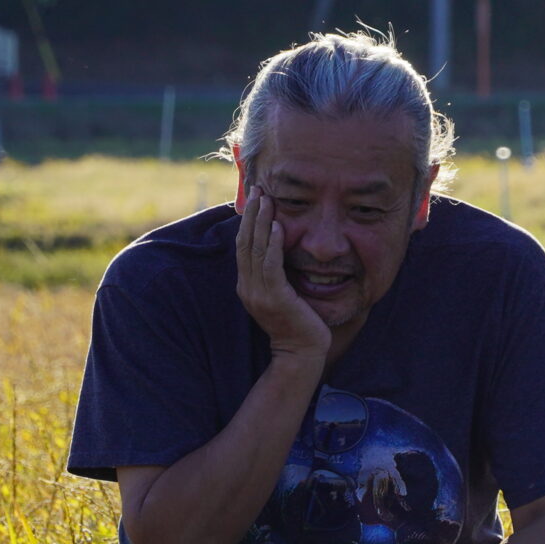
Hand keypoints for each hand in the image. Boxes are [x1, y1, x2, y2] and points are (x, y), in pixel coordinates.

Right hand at [235, 187, 330, 364]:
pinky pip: (271, 266)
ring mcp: (259, 294)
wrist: (301, 354)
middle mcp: (248, 287)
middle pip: (245, 243)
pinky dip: (273, 245)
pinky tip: (278, 227)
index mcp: (247, 285)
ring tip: (267, 200)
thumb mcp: (282, 294)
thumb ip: (277, 274)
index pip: (243, 246)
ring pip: (256, 250)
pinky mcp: (275, 298)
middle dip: (251, 214)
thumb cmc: (297, 324)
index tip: (254, 198)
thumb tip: (281, 249)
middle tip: (257, 190)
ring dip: (262, 222)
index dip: (247, 221)